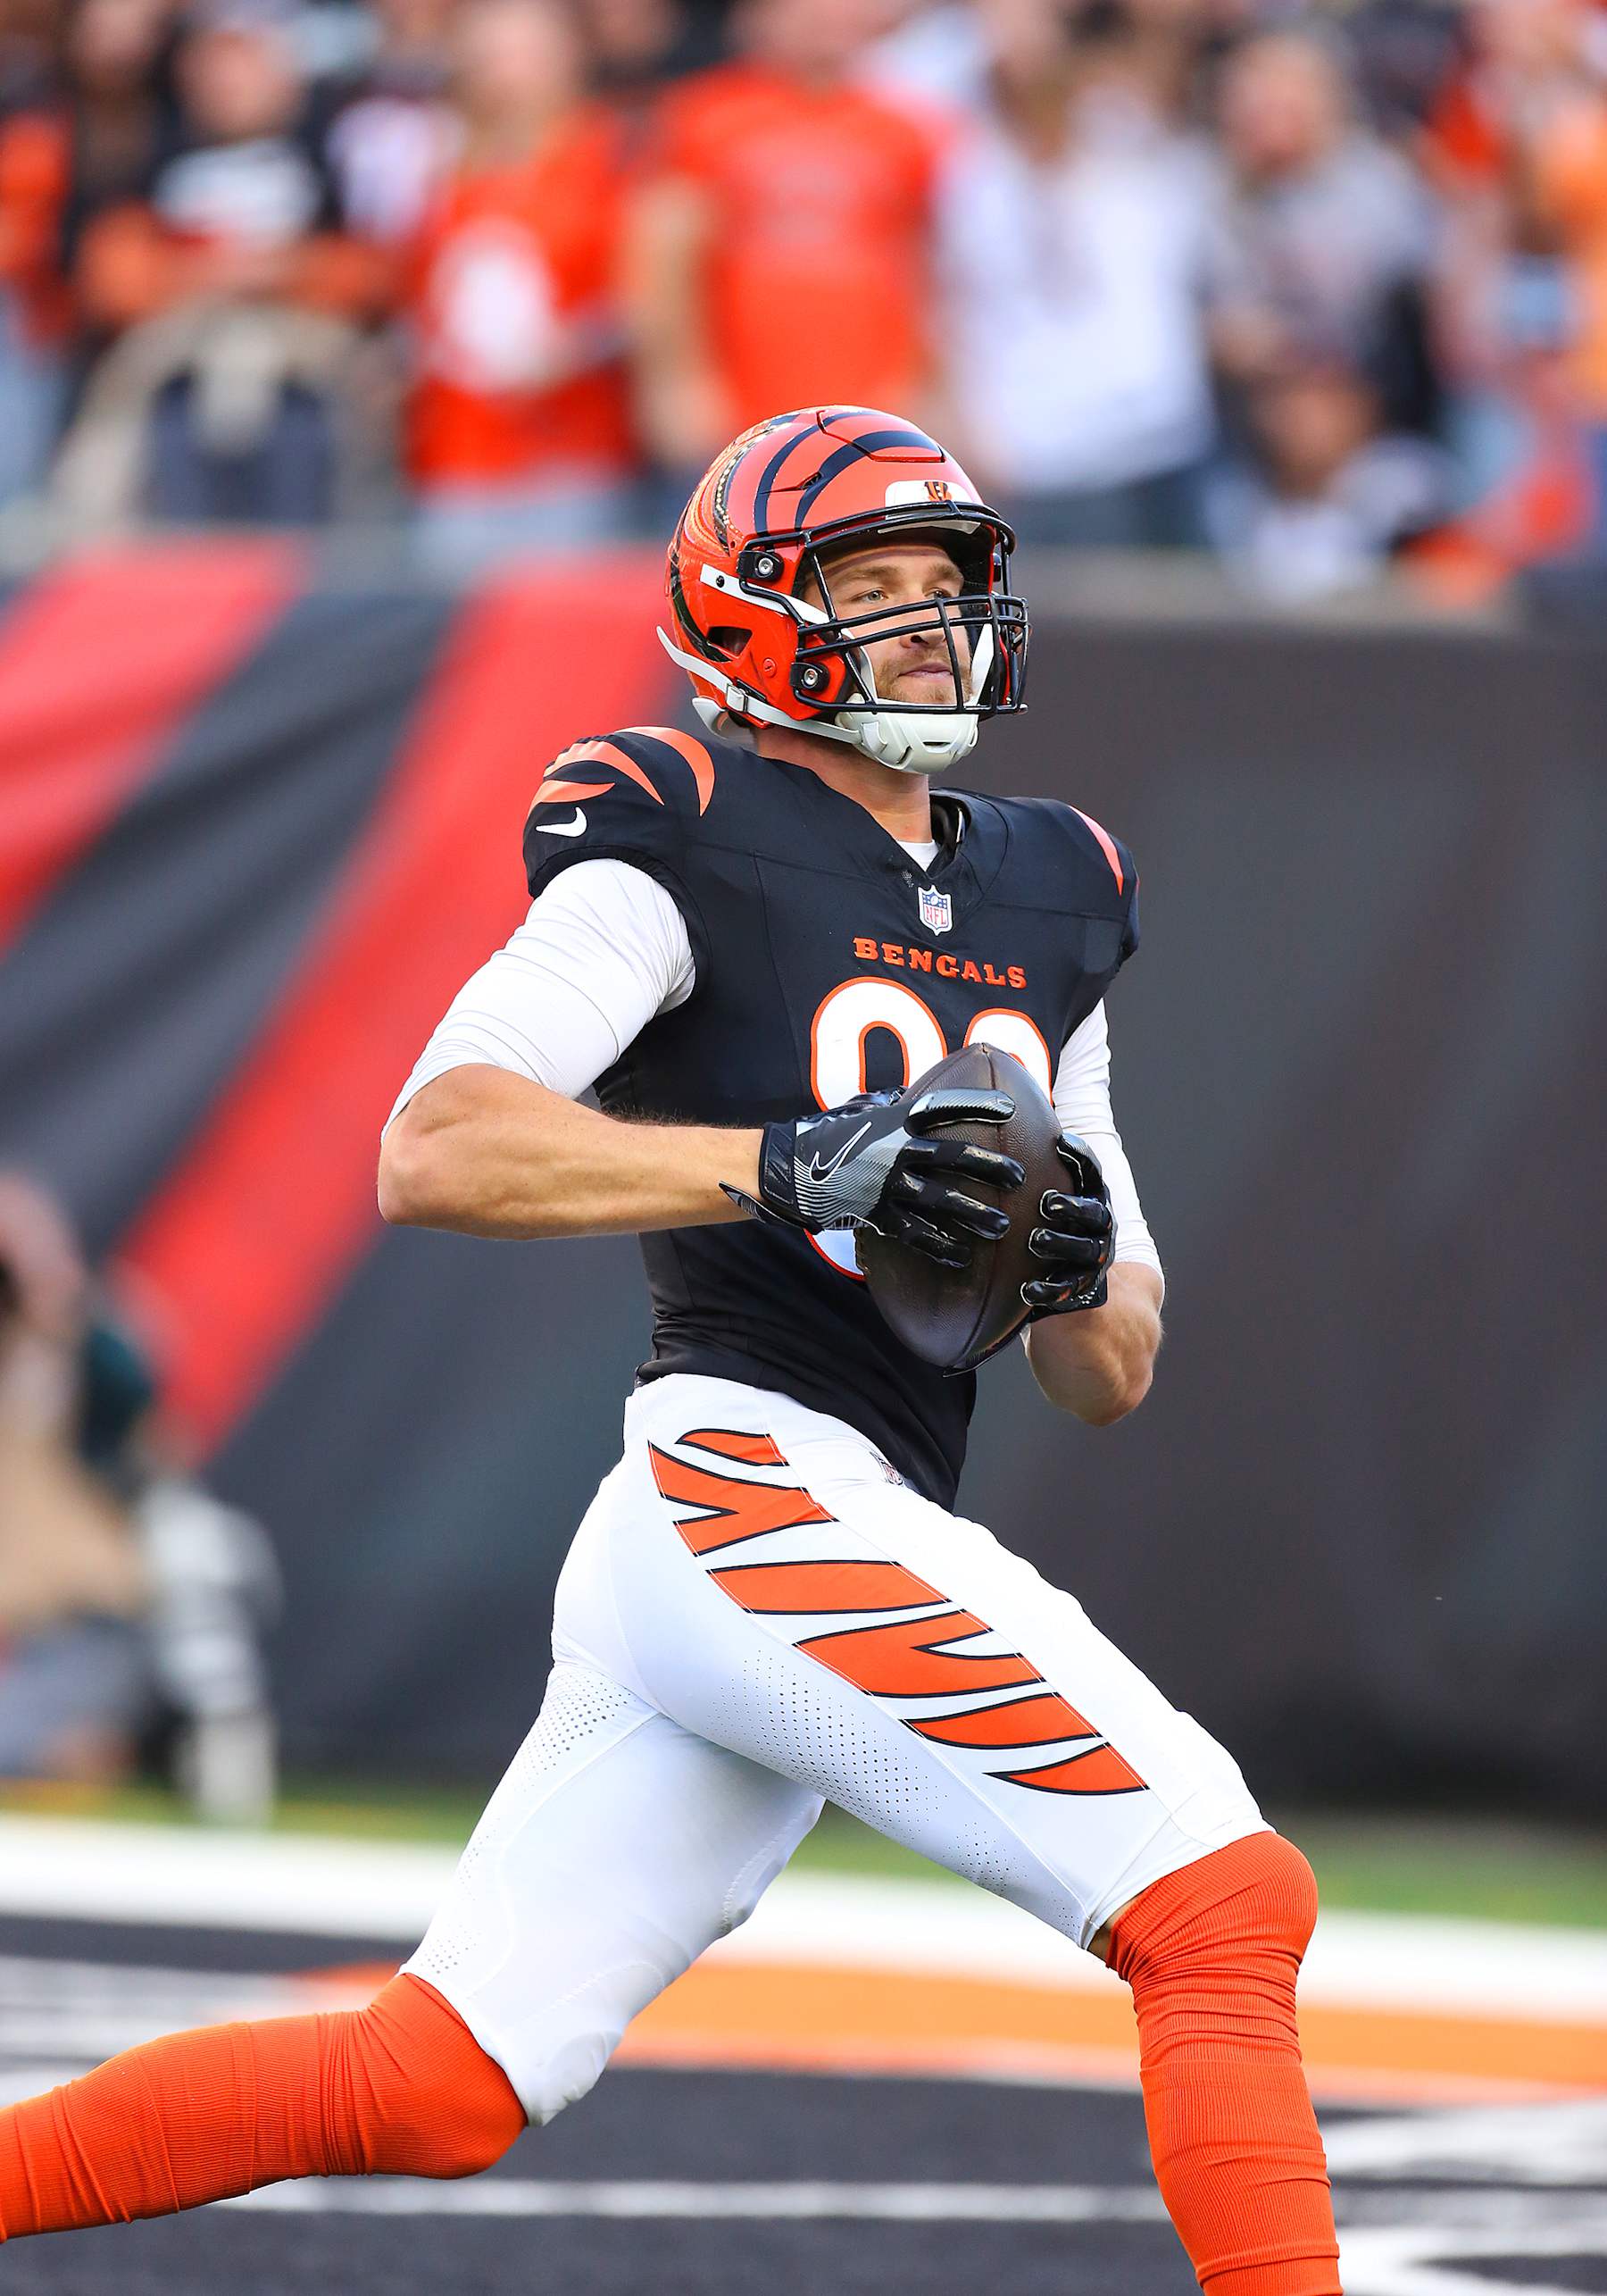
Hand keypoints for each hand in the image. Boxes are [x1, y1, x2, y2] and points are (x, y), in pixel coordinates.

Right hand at [728, 1083, 1024, 1267]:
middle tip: (1020, 1177)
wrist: (788, 1169)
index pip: (942, 1106)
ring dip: (974, 1216)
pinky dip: (941, 1247)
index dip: (976, 1105)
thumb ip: (894, 1108)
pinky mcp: (877, 1216)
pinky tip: (962, 1256)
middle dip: (989, 1167)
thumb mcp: (862, 1111)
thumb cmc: (828, 1136)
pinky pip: (916, 1235)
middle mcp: (894, 1151)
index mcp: (894, 1120)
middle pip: (953, 1156)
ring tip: (1002, 1228)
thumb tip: (918, 1098)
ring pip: (941, 1202)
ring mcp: (887, 1186)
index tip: (1008, 1107)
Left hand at [1023, 1133, 1114, 1314]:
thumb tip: (991, 1121)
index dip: (1080, 1156)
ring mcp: (1093, 1256)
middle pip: (1094, 1212)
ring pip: (1084, 1249)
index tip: (1060, 1142)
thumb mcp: (1045, 1194)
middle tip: (1046, 1203)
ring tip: (1035, 1241)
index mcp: (1091, 1195)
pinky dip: (1050, 1289)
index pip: (1091, 1171)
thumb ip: (1031, 1170)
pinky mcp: (1082, 1285)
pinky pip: (1069, 1288)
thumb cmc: (1047, 1222)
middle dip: (1073, 1207)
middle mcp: (1099, 1224)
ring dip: (1060, 1244)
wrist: (1072, 1277)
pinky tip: (1028, 1289)